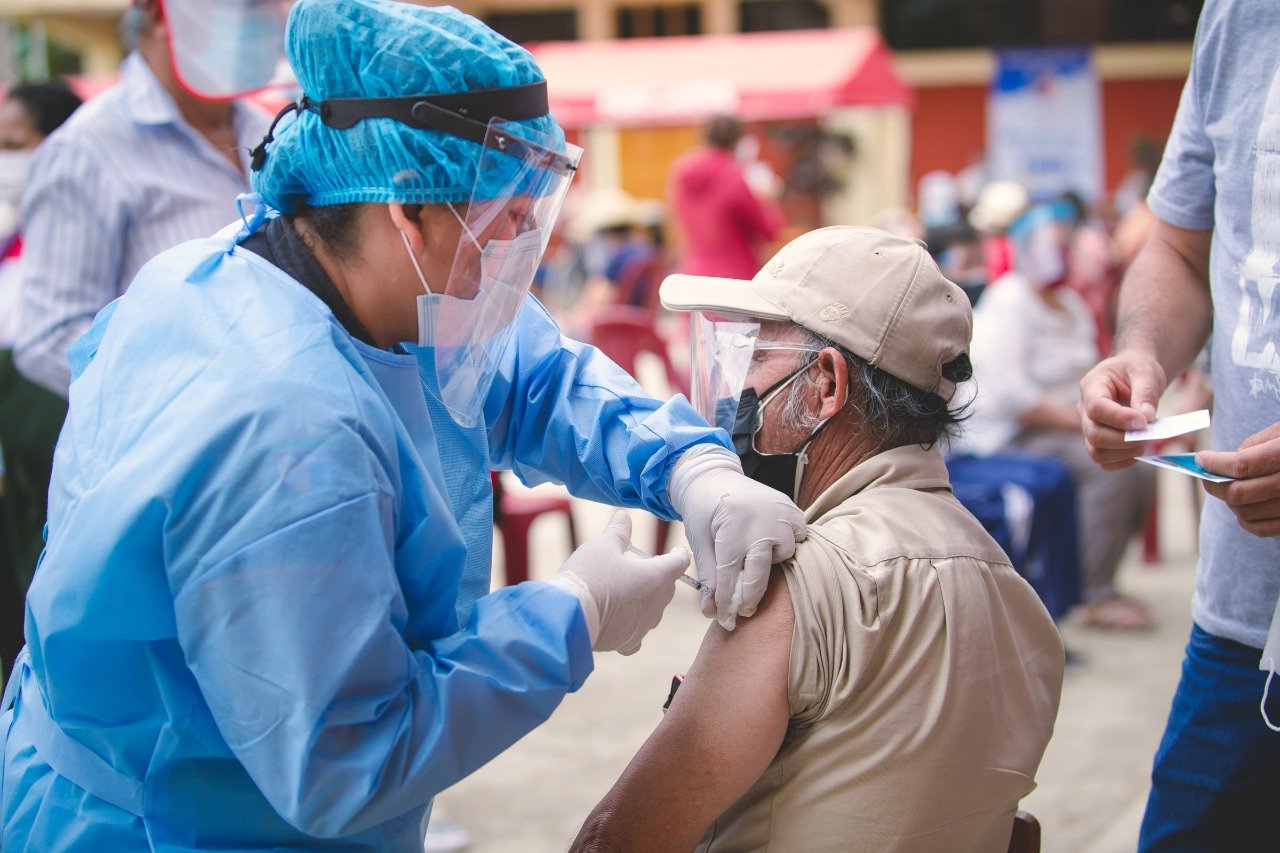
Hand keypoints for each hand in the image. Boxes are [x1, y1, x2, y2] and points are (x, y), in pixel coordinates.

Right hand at [548, 511, 689, 654]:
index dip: (679, 554)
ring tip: (630, 591)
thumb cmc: (588, 576)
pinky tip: (622, 621)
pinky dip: (633, 626)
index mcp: (656, 577)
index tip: (677, 551)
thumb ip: (618, 531)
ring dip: (647, 600)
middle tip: (647, 567)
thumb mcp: (602, 546)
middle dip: (661, 576)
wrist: (568, 618)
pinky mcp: (627, 642)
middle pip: (667, 587)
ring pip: (654, 611)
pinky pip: (638, 635)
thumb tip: (624, 516)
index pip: (679, 563)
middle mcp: (656, 604)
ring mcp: (643, 626)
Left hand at [668, 448, 805, 629]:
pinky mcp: (792, 510)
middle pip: (760, 574)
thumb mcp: (699, 543)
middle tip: (742, 612)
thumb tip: (711, 612)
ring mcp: (780, 514)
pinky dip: (787, 546)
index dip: (728, 603)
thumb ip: (708, 577)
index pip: (732, 577)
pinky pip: (798, 539)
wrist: (714, 478)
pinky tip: (771, 547)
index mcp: (732, 529)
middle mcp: (761, 522)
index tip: (725, 621)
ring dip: (768, 565)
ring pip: (783, 556)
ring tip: (753, 563)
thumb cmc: (702, 512)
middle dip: (749, 598)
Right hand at [1078, 351, 1167, 469]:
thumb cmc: (1137, 370)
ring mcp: (1089, 426)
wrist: (1134, 374)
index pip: (1096, 408)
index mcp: (1092, 386)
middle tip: (1149, 434)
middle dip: (1123, 440)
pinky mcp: (1098, 440)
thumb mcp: (1146, 373)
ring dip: (1123, 452)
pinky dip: (1122, 461)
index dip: (1119, 418)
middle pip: (1094, 434)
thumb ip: (1146, 393)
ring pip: (1096, 451)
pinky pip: (1103, 460)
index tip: (1143, 421)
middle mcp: (1084, 409)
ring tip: (1145, 442)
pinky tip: (1138, 450)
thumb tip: (1146, 418)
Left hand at [1198, 422, 1279, 536]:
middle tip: (1206, 476)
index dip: (1215, 463)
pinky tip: (1243, 506)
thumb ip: (1255, 446)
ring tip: (1226, 488)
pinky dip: (1245, 519)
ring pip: (1247, 513)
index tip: (1201, 459)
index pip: (1242, 465)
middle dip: (1215, 485)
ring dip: (1229, 502)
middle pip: (1240, 493)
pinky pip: (1262, 529)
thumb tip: (1225, 464)